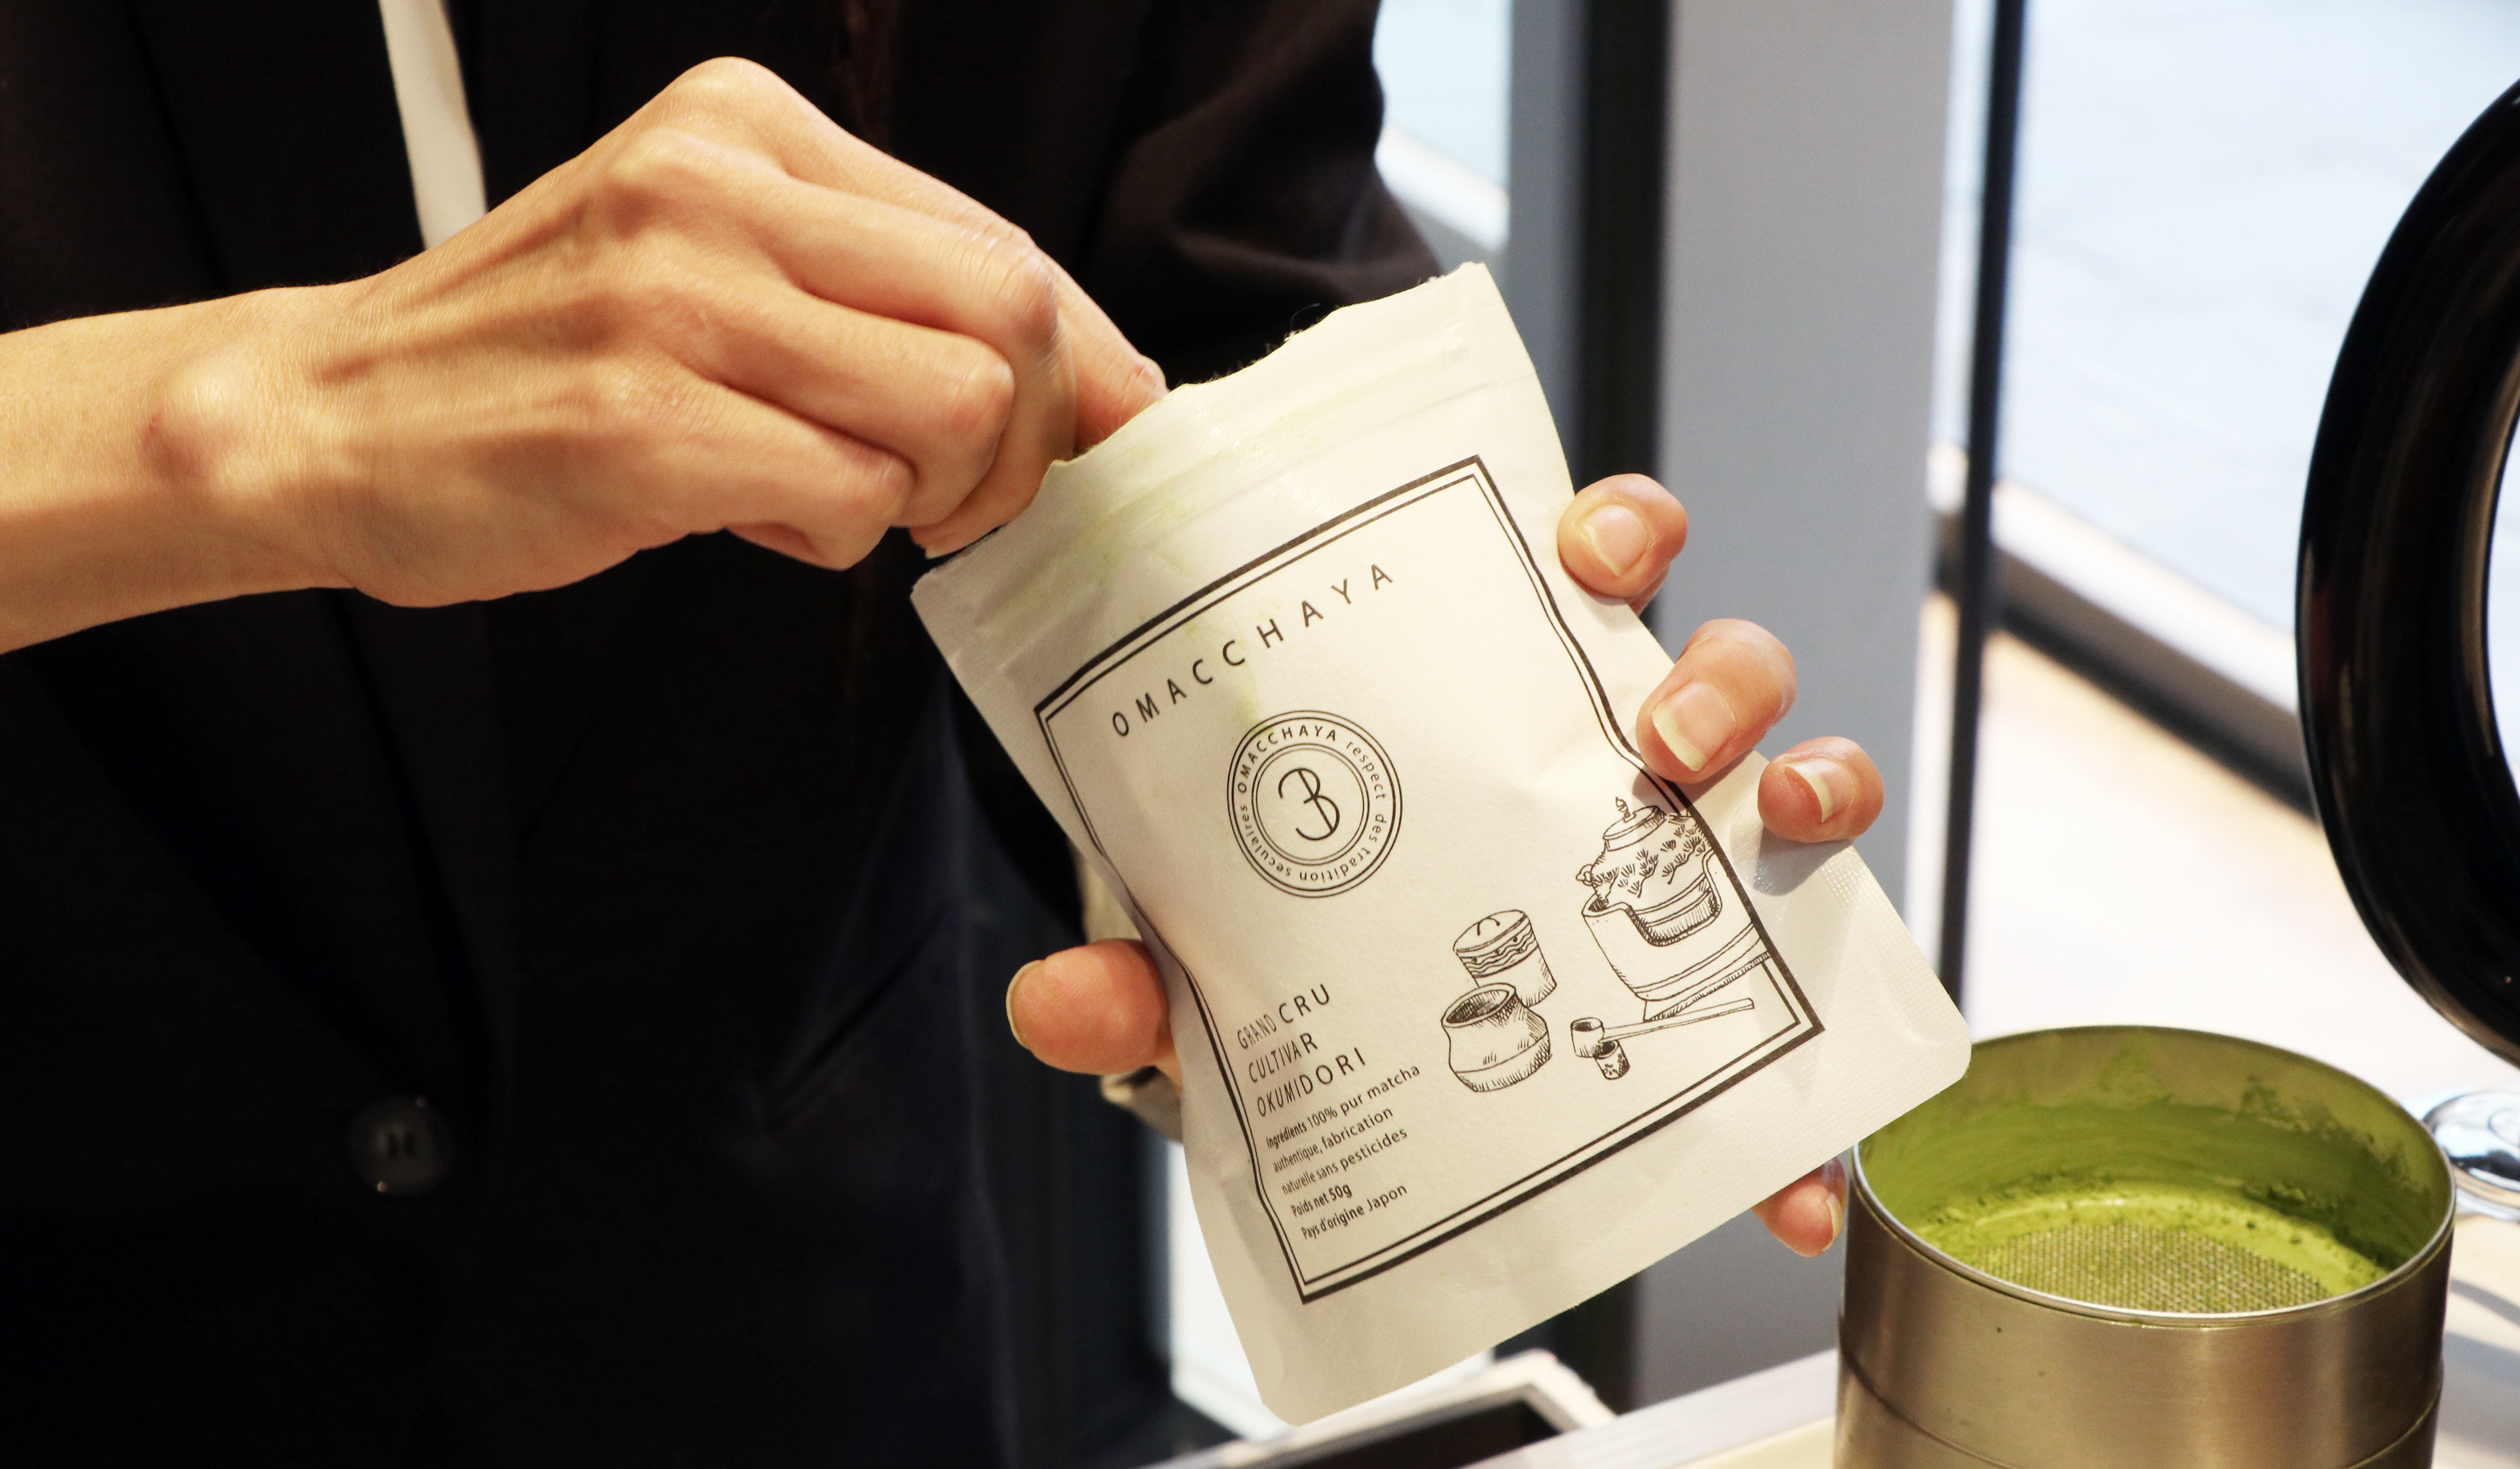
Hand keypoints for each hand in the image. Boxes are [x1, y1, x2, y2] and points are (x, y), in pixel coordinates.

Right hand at [0, 59, 1164, 649]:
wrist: (327, 416)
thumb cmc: (539, 351)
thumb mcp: (705, 253)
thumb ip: (872, 285)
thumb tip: (1081, 370)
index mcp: (747, 128)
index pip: (1001, 240)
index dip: (1084, 360)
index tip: (1099, 432)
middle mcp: (716, 189)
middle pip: (1012, 314)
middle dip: (1033, 438)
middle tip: (968, 497)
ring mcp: (674, 302)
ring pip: (957, 405)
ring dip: (935, 492)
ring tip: (843, 495)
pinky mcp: (640, 423)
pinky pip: (852, 494)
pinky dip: (839, 533)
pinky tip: (759, 514)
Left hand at [1005, 474, 1881, 1257]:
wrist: (1371, 1087)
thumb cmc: (1320, 957)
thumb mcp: (1221, 956)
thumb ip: (1145, 971)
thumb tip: (1059, 1001)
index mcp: (1507, 703)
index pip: (1586, 569)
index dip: (1615, 531)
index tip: (1587, 549)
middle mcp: (1619, 760)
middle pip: (1720, 662)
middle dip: (1720, 677)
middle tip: (1659, 737)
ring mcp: (1696, 860)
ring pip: (1809, 773)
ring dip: (1812, 789)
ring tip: (1754, 844)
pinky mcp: (1738, 985)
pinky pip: (1814, 1014)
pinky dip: (1816, 1107)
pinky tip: (1788, 1180)